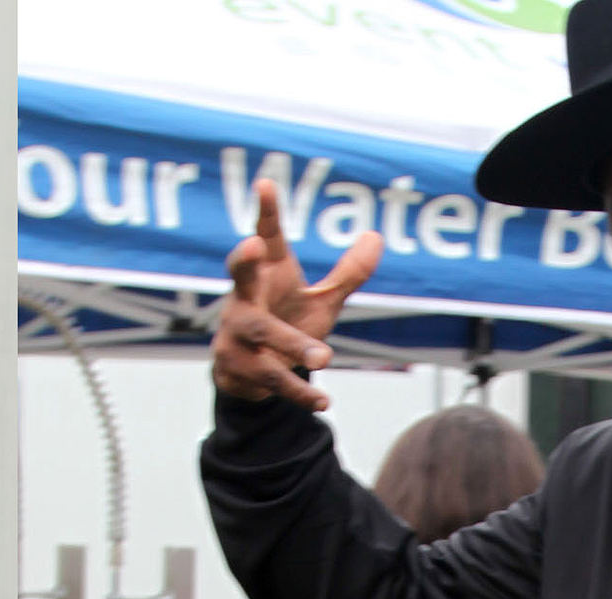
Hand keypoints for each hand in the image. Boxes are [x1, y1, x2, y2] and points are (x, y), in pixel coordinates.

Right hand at [211, 179, 381, 409]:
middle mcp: (243, 299)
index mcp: (265, 275)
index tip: (266, 183)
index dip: (266, 211)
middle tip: (250, 245)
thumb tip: (376, 236)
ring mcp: (235, 334)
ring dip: (292, 344)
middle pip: (240, 277)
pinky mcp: (237, 368)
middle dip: (242, 261)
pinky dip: (298, 390)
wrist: (252, 378)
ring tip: (324, 356)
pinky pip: (270, 379)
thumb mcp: (321, 300)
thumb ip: (348, 273)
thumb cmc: (286, 323)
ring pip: (262, 334)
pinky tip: (322, 402)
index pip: (266, 237)